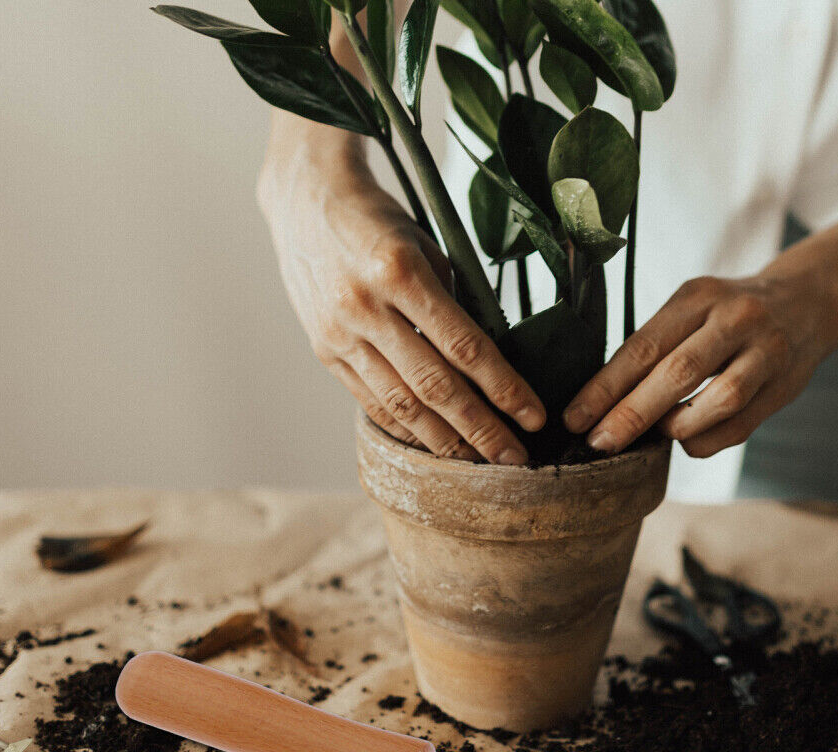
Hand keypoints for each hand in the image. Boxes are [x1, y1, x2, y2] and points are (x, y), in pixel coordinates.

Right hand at [258, 127, 544, 464]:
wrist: (303, 200)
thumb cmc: (379, 220)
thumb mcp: (426, 246)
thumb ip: (454, 303)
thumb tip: (491, 362)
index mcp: (400, 271)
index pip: (465, 346)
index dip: (504, 388)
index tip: (533, 417)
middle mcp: (366, 307)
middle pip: (435, 386)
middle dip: (481, 430)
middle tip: (515, 459)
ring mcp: (339, 333)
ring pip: (401, 404)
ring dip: (445, 441)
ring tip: (478, 464)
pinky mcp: (324, 350)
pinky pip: (371, 401)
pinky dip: (405, 428)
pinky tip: (433, 445)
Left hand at [562, 270, 837, 457]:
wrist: (809, 300)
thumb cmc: (727, 314)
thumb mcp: (692, 308)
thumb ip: (656, 346)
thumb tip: (601, 401)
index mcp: (697, 296)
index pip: (642, 346)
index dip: (604, 387)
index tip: (574, 418)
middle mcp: (734, 318)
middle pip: (677, 372)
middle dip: (631, 413)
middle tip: (598, 442)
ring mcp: (765, 351)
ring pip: (718, 399)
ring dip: (677, 426)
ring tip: (654, 436)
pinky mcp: (785, 384)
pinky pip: (740, 424)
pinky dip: (706, 439)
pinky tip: (687, 440)